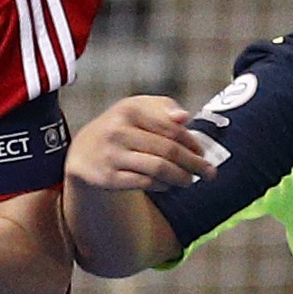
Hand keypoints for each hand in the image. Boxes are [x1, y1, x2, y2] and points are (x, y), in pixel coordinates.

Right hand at [67, 95, 211, 192]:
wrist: (82, 153)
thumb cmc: (119, 128)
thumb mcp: (136, 109)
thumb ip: (163, 108)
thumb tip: (184, 117)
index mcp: (129, 110)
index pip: (171, 127)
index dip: (191, 142)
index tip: (203, 152)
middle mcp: (118, 131)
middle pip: (167, 150)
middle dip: (193, 163)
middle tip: (209, 173)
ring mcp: (112, 155)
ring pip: (158, 168)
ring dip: (180, 177)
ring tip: (190, 181)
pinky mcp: (107, 177)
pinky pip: (144, 182)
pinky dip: (160, 185)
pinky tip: (167, 185)